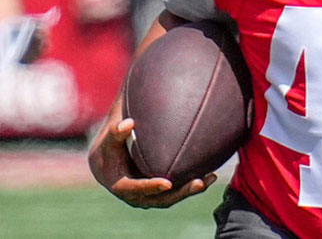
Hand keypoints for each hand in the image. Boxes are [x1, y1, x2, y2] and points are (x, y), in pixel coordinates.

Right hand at [88, 115, 216, 207]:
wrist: (110, 158)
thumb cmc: (110, 145)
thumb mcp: (110, 138)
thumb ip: (116, 132)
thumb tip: (128, 124)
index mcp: (120, 185)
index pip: (136, 189)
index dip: (151, 187)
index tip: (167, 183)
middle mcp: (135, 195)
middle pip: (159, 199)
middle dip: (180, 193)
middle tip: (199, 183)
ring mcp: (148, 195)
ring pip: (171, 197)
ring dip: (190, 190)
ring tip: (210, 178)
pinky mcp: (159, 192)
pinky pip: (176, 192)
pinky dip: (190, 185)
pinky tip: (210, 175)